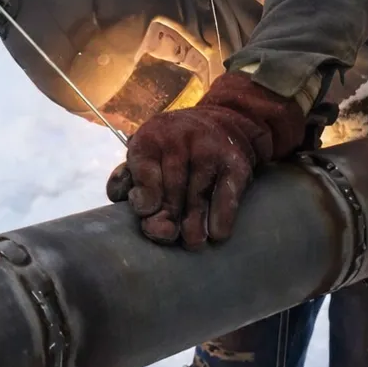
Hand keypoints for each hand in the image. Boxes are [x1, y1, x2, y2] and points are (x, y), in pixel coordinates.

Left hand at [106, 71, 306, 248]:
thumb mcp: (148, 152)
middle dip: (168, 217)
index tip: (147, 214)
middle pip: (172, 189)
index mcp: (152, 137)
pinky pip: (227, 196)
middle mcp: (181, 139)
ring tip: (192, 242)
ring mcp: (211, 150)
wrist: (225, 123)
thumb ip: (132, 178)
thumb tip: (131, 205)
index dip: (144, 198)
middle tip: (167, 236)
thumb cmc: (176, 149)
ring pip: (198, 196)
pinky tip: (217, 234)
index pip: (144, 172)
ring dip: (195, 224)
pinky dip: (222, 217)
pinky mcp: (236, 163)